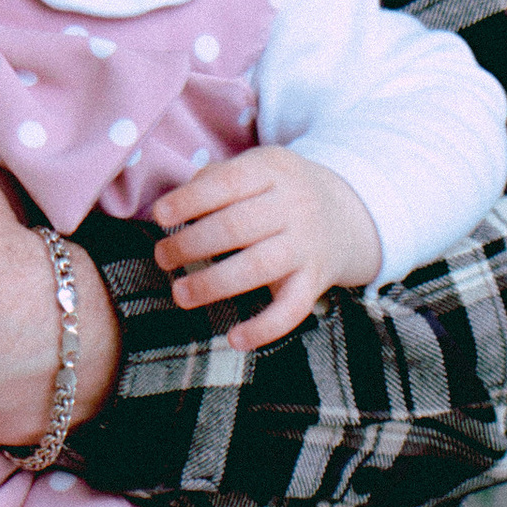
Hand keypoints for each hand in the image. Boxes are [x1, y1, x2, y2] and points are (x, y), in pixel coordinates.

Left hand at [151, 146, 380, 347]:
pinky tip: (234, 339)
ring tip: (180, 294)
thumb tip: (174, 205)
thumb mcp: (256, 167)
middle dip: (192, 244)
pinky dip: (264, 328)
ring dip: (214, 284)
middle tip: (162, 257)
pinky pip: (292, 309)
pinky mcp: (316, 281)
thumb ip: (215, 179)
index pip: (228, 182)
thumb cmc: (278, 191)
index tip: (159, 215)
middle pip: (237, 227)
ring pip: (258, 267)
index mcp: (273, 171)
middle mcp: (295, 206)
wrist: (347, 214)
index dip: (191, 200)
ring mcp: (307, 245)